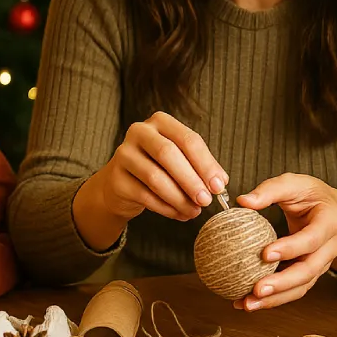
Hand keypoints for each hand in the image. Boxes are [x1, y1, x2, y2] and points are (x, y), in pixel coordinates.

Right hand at [88, 111, 227, 222]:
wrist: (122, 183)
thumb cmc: (158, 167)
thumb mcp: (181, 160)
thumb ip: (200, 167)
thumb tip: (220, 182)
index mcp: (161, 121)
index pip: (188, 139)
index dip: (206, 164)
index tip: (219, 186)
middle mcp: (139, 132)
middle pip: (168, 154)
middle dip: (191, 180)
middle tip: (206, 200)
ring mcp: (124, 154)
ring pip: (155, 177)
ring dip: (179, 198)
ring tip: (194, 211)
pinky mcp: (116, 178)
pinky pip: (145, 195)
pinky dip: (166, 208)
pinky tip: (179, 214)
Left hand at [233, 174, 336, 310]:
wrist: (328, 208)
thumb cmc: (310, 194)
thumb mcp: (294, 183)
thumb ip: (270, 190)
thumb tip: (243, 201)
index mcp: (330, 222)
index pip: (312, 239)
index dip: (291, 248)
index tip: (265, 254)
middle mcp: (330, 247)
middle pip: (308, 271)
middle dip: (282, 284)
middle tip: (256, 290)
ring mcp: (321, 264)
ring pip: (301, 287)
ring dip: (275, 299)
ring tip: (247, 304)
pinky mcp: (309, 274)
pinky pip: (292, 290)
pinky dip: (272, 299)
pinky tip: (247, 301)